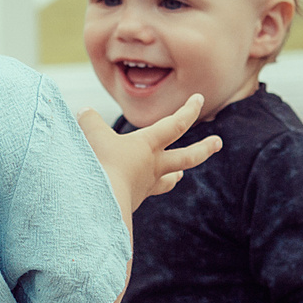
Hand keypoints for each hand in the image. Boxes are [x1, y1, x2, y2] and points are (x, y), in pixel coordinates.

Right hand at [78, 92, 219, 216]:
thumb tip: (84, 111)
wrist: (100, 204)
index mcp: (148, 145)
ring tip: (180, 175)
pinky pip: (146, 193)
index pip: (176, 124)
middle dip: (204, 148)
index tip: (200, 98)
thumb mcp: (91, 136)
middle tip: (218, 142)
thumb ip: (88, 121)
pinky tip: (141, 190)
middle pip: (187, 156)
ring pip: (169, 179)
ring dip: (176, 174)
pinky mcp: (134, 200)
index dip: (189, 110)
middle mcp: (153, 165)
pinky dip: (146, 189)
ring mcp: (146, 185)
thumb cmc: (100, 166)